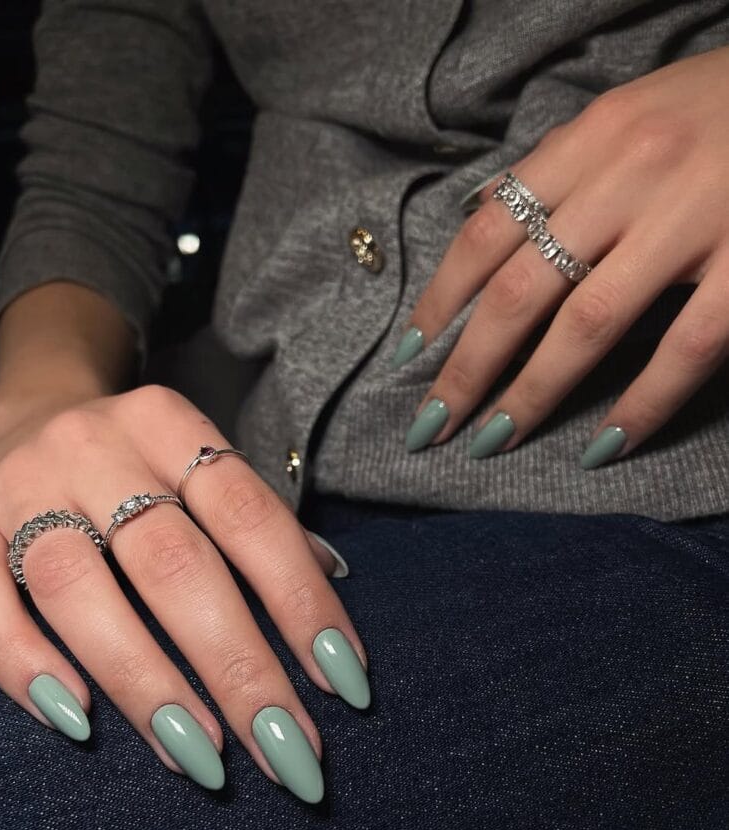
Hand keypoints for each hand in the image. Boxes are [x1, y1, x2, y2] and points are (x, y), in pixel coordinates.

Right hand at [0, 384, 368, 802]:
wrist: (28, 417)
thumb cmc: (141, 466)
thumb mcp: (202, 470)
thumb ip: (260, 527)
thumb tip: (329, 600)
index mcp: (169, 425)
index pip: (249, 515)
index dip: (300, 600)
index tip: (343, 682)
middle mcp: (93, 447)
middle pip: (172, 563)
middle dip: (237, 667)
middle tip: (286, 750)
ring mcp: (19, 486)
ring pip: (75, 587)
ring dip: (143, 681)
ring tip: (201, 756)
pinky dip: (24, 665)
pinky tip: (78, 721)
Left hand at [394, 45, 728, 466]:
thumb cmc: (721, 107)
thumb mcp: (629, 114)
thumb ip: (560, 167)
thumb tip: (483, 213)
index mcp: (593, 138)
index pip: (489, 230)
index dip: (441, 300)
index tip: (408, 355)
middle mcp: (631, 175)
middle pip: (520, 290)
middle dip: (466, 368)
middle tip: (429, 425)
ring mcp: (693, 220)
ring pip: (588, 326)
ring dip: (530, 394)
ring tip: (490, 442)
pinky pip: (685, 348)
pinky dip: (641, 403)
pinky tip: (603, 445)